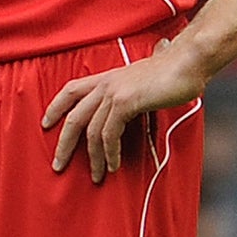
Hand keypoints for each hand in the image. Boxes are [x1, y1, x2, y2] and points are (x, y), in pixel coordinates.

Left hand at [42, 38, 207, 183]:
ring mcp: (114, 92)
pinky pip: (110, 134)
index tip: (46, 123)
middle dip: (64, 144)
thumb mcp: (146, 79)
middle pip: (74, 116)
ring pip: (91, 131)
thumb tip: (136, 103)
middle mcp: (106, 83)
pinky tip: (113, 164)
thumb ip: (135, 90)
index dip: (55, 106)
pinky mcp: (125, 103)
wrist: (190, 60)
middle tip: (58, 165)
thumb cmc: (175, 70)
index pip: (72, 89)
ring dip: (93, 157)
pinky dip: (110, 152)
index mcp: (109, 76)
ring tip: (97, 175)